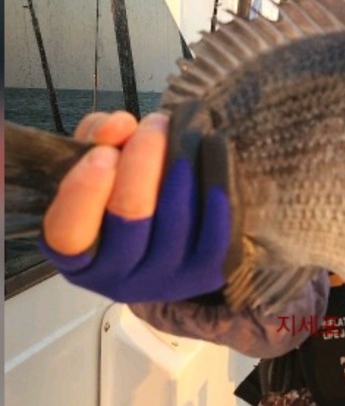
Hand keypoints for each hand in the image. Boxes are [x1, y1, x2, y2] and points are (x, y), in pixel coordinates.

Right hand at [40, 110, 234, 302]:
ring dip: (180, 160)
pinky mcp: (205, 274)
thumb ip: (98, 135)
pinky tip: (213, 145)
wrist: (181, 227)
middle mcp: (115, 277)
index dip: (84, 190)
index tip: (104, 153)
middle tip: (154, 125)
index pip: (68, 234)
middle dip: (143, 159)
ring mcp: (162, 281)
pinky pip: (216, 230)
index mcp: (76, 255)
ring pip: (174, 217)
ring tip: (184, 129)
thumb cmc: (127, 186)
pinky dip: (216, 179)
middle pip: (130, 215)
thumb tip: (119, 127)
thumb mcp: (100, 157)